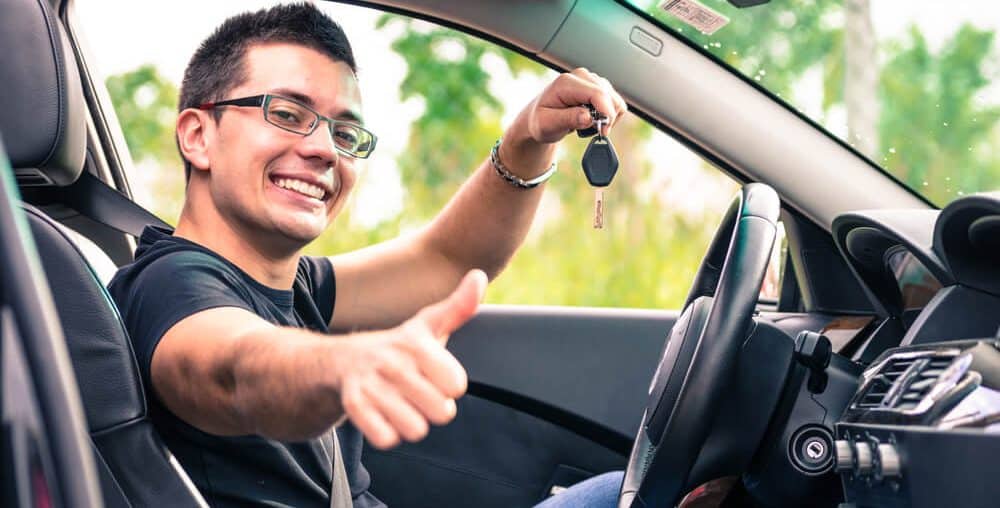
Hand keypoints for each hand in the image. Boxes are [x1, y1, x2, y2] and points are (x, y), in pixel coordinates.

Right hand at [335, 270, 486, 448]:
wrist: (342, 358)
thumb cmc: (399, 347)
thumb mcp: (429, 325)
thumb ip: (459, 306)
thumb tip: (479, 275)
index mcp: (417, 343)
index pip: (457, 385)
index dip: (450, 385)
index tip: (435, 374)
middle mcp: (394, 362)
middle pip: (442, 412)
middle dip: (434, 407)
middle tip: (418, 392)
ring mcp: (372, 383)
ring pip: (416, 430)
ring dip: (412, 423)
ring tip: (402, 404)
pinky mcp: (353, 405)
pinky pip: (387, 439)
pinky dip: (388, 433)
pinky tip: (383, 415)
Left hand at [500, 68, 627, 175]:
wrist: (539, 118)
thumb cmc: (541, 120)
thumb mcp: (547, 124)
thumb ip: (567, 119)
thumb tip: (588, 117)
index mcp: (567, 83)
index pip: (598, 94)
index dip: (606, 114)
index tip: (603, 131)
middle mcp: (582, 77)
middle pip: (610, 97)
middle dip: (606, 118)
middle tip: (591, 131)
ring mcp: (592, 80)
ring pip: (616, 100)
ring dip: (608, 117)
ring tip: (589, 125)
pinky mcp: (599, 87)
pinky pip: (615, 103)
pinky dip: (609, 115)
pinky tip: (594, 120)